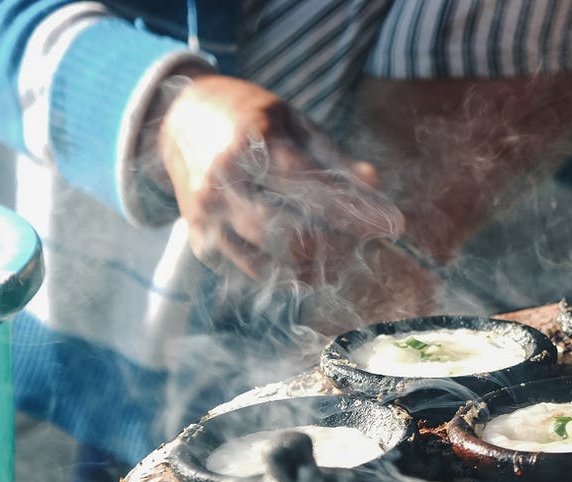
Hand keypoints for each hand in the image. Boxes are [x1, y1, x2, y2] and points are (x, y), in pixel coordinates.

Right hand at [153, 74, 404, 284]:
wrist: (179, 122)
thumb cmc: (251, 119)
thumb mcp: (295, 123)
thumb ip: (334, 159)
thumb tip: (375, 187)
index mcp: (249, 146)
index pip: (312, 189)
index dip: (356, 213)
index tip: (393, 226)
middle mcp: (222, 185)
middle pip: (294, 236)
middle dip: (338, 246)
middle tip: (361, 243)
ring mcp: (208, 218)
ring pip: (275, 262)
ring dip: (318, 266)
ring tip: (340, 256)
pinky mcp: (202, 244)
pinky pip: (255, 272)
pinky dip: (288, 273)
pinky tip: (308, 263)